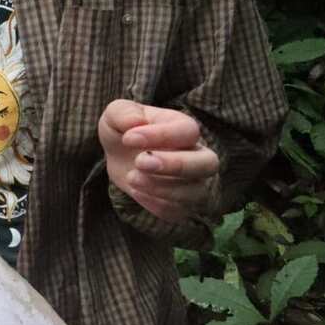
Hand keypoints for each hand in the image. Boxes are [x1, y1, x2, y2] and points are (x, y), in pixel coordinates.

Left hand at [98, 100, 218, 222]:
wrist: (121, 156)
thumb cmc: (125, 131)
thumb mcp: (116, 114)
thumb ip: (124, 113)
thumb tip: (135, 123)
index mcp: (183, 128)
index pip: (188, 131)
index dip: (161, 135)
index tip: (128, 138)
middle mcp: (197, 156)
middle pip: (208, 164)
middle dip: (175, 165)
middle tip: (140, 162)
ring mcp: (193, 183)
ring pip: (196, 192)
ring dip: (163, 188)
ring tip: (132, 178)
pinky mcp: (181, 205)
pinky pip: (179, 212)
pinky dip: (157, 206)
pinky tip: (136, 192)